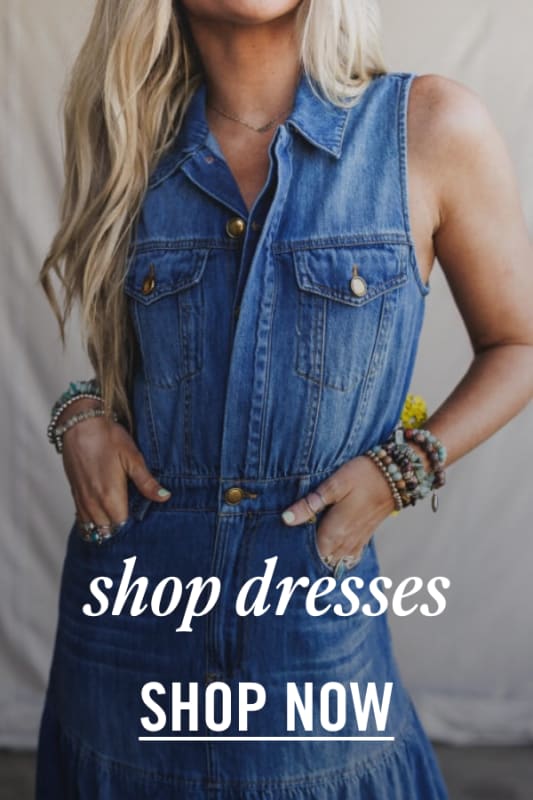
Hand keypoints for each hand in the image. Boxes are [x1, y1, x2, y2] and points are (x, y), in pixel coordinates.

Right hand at [60, 399, 170, 528]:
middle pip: (108, 530)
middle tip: (134, 523)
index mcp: (110, 497)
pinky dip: (93, 520)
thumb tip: (165, 497)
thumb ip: (147, 482)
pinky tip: (103, 514)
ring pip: (94, 527)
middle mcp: (93, 503)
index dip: (134, 527)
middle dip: (120, 530)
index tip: (144, 524)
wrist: (80, 425)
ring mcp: (82, 500)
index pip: (123, 526)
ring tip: (119, 521)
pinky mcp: (75, 493)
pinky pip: (82, 518)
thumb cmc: (108, 438)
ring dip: (106, 527)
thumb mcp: (133, 458)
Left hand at [280, 455, 395, 564]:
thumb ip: (310, 504)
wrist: (397, 474)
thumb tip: (286, 519)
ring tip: (305, 559)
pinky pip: (350, 557)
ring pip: (336, 562)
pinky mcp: (365, 536)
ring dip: (323, 561)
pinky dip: (339, 559)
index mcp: (335, 531)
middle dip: (307, 561)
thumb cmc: (363, 475)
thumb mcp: (334, 485)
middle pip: (323, 561)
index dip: (296, 556)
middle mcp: (346, 541)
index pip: (311, 555)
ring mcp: (357, 540)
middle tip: (290, 560)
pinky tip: (330, 555)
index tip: (283, 555)